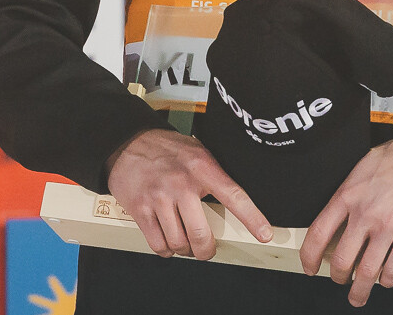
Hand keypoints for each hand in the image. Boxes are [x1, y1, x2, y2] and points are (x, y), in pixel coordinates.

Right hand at [106, 128, 272, 260]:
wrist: (127, 143)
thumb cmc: (166, 149)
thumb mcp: (197, 151)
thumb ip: (215, 173)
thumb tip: (238, 199)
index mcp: (201, 167)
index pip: (232, 195)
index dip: (251, 217)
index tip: (264, 233)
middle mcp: (180, 183)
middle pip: (200, 234)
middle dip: (206, 249)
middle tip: (207, 248)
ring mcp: (159, 198)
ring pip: (179, 243)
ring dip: (185, 250)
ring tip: (186, 242)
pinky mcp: (140, 210)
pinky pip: (158, 244)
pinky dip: (167, 250)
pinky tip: (169, 241)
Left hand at [299, 132, 392, 306]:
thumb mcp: (360, 169)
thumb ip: (347, 193)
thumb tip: (335, 214)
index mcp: (348, 195)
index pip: (318, 233)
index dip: (309, 256)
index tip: (309, 267)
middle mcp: (365, 214)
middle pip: (341, 260)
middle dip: (337, 277)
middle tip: (339, 279)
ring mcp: (388, 227)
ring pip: (366, 272)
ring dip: (359, 289)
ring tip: (357, 294)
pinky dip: (387, 281)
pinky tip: (385, 280)